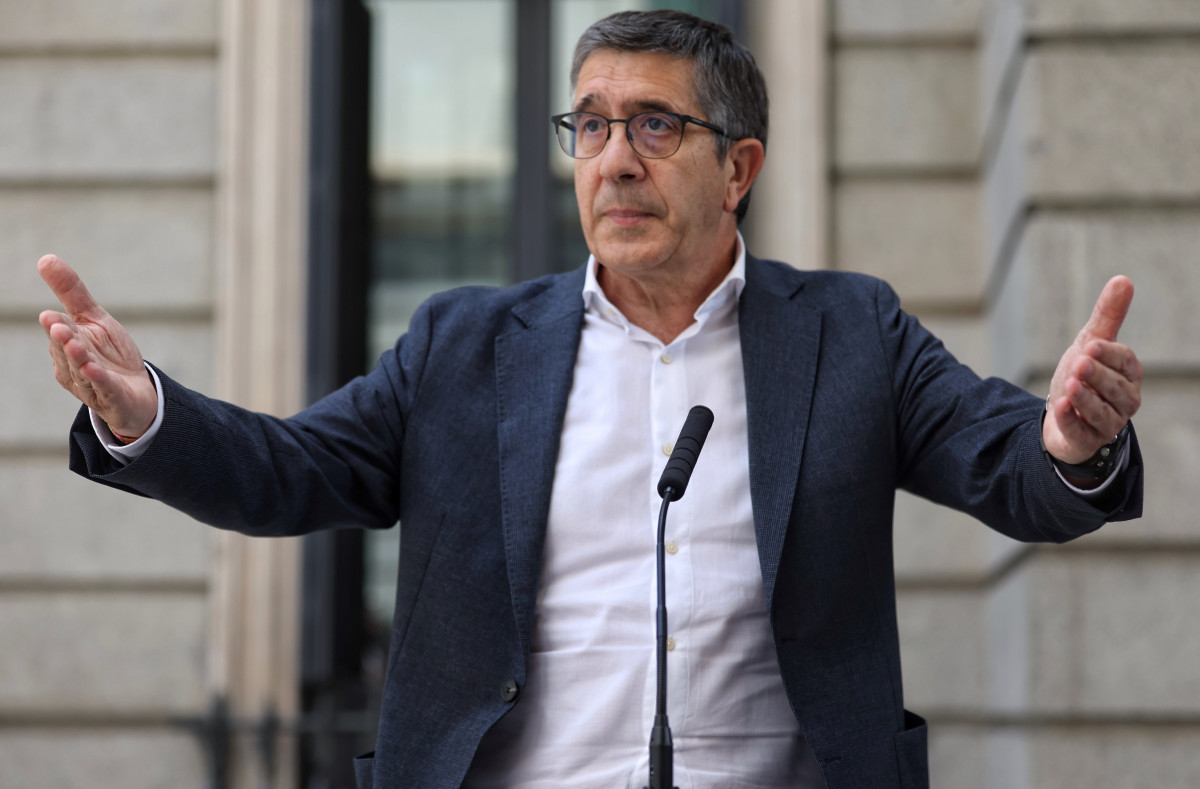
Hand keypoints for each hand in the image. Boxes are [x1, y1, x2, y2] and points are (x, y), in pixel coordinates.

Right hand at [37, 254, 157, 438]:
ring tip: (74, 343)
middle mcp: (73, 365)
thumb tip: (45, 258)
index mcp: (66, 345)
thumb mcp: (94, 319)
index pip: (61, 331)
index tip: (50, 316)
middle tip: (58, 325)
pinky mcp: (111, 397)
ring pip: (81, 369)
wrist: (135, 392)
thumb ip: (71, 292)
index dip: (57, 324)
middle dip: (63, 339)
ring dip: (78, 357)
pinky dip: (98, 379)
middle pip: (68, 349)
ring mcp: (90, 384)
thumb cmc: (109, 354)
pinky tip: (94, 370)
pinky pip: (103, 387)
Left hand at [1042, 275, 1142, 465]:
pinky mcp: (1087, 440)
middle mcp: (1125, 400)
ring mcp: (1108, 423)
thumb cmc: (1082, 376)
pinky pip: (1080, 432)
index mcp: (1128, 375)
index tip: (1091, 345)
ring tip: (1069, 385)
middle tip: (1079, 362)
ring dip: (1085, 399)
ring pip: (1101, 412)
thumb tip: (1124, 279)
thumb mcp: (1091, 344)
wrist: (1062, 414)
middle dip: (1097, 376)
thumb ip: (1108, 316)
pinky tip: (1059, 407)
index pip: (1125, 363)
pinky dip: (1070, 420)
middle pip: (1115, 388)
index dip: (1109, 355)